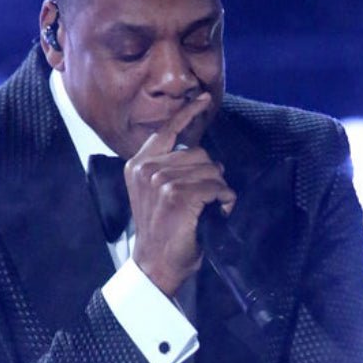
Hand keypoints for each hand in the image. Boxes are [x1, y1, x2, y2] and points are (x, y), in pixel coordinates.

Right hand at [126, 92, 236, 296]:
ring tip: (205, 210)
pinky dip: (224, 201)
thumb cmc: (161, 230)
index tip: (203, 98)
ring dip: (217, 190)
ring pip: (212, 170)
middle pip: (200, 153)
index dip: (188, 113)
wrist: (155, 264)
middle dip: (210, 175)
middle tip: (201, 200)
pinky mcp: (178, 195)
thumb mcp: (156, 193)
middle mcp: (146, 168)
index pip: (167, 131)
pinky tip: (214, 214)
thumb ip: (170, 167)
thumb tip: (204, 154)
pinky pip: (218, 186)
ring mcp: (161, 181)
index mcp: (138, 165)